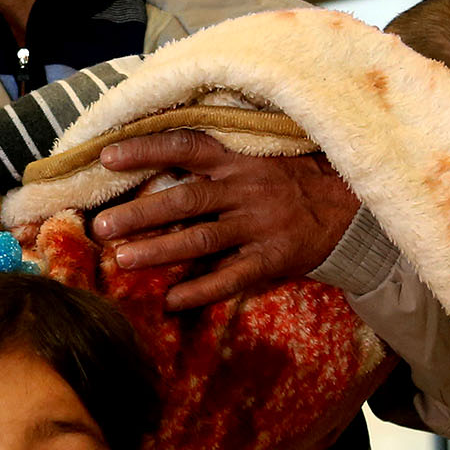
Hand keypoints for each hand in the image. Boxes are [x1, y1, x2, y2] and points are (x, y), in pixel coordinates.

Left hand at [89, 133, 360, 310]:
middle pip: (185, 200)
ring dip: (160, 251)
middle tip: (100, 227)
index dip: (145, 150)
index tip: (106, 156)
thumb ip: (215, 156)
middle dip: (140, 214)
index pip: (184, 147)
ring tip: (122, 261)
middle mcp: (244, 189)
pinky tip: (172, 302)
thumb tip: (158, 158)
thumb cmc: (291, 178)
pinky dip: (202, 290)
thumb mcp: (257, 155)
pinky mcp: (272, 258)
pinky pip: (232, 277)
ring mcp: (258, 226)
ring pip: (202, 239)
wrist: (348, 209)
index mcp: (237, 159)